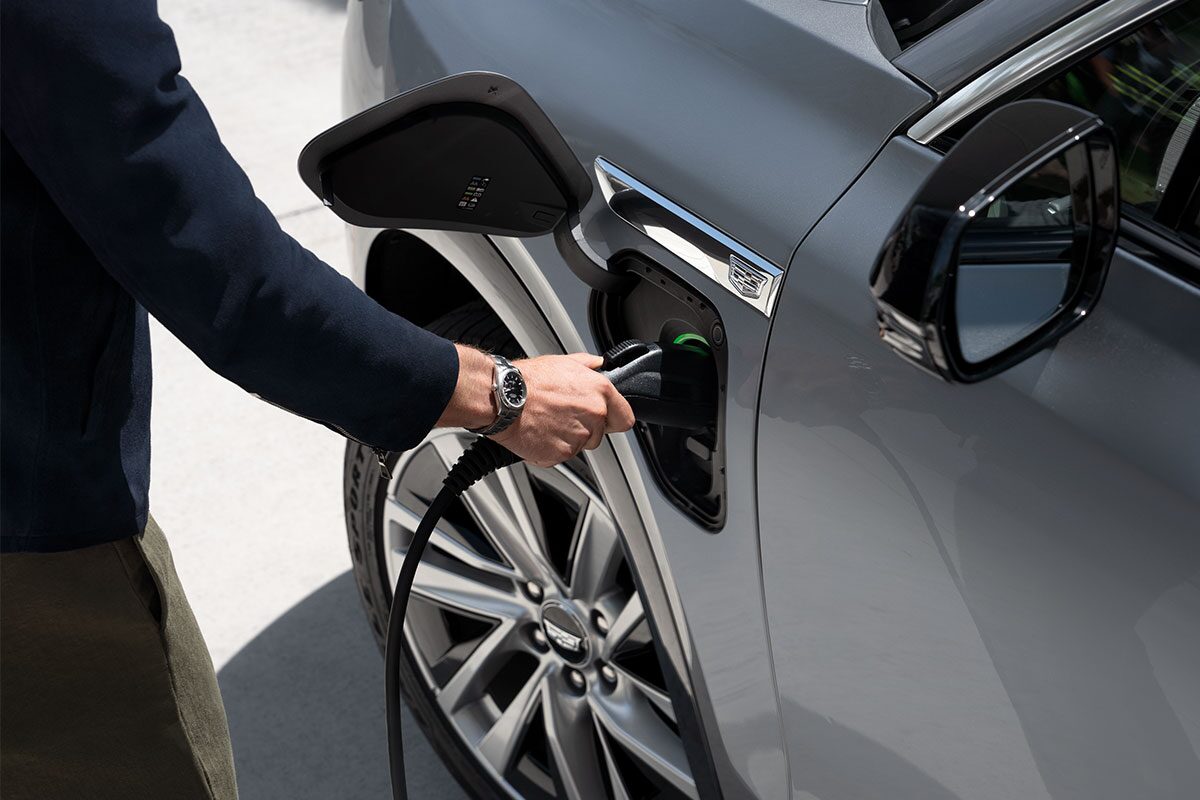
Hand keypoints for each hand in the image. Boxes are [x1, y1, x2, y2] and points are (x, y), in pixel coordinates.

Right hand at [437, 346, 634, 467]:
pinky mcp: (561, 454)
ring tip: (547, 421)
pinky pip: (562, 455)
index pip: (625, 418)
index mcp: (599, 392)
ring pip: (580, 445)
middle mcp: (594, 415)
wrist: (503, 398)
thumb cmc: (528, 380)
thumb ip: (587, 365)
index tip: (605, 419)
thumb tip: (599, 364)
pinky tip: (539, 432)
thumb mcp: (563, 362)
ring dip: (568, 438)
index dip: (614, 419)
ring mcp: (578, 437)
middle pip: (600, 434)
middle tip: (562, 416)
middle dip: (585, 428)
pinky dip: (551, 448)